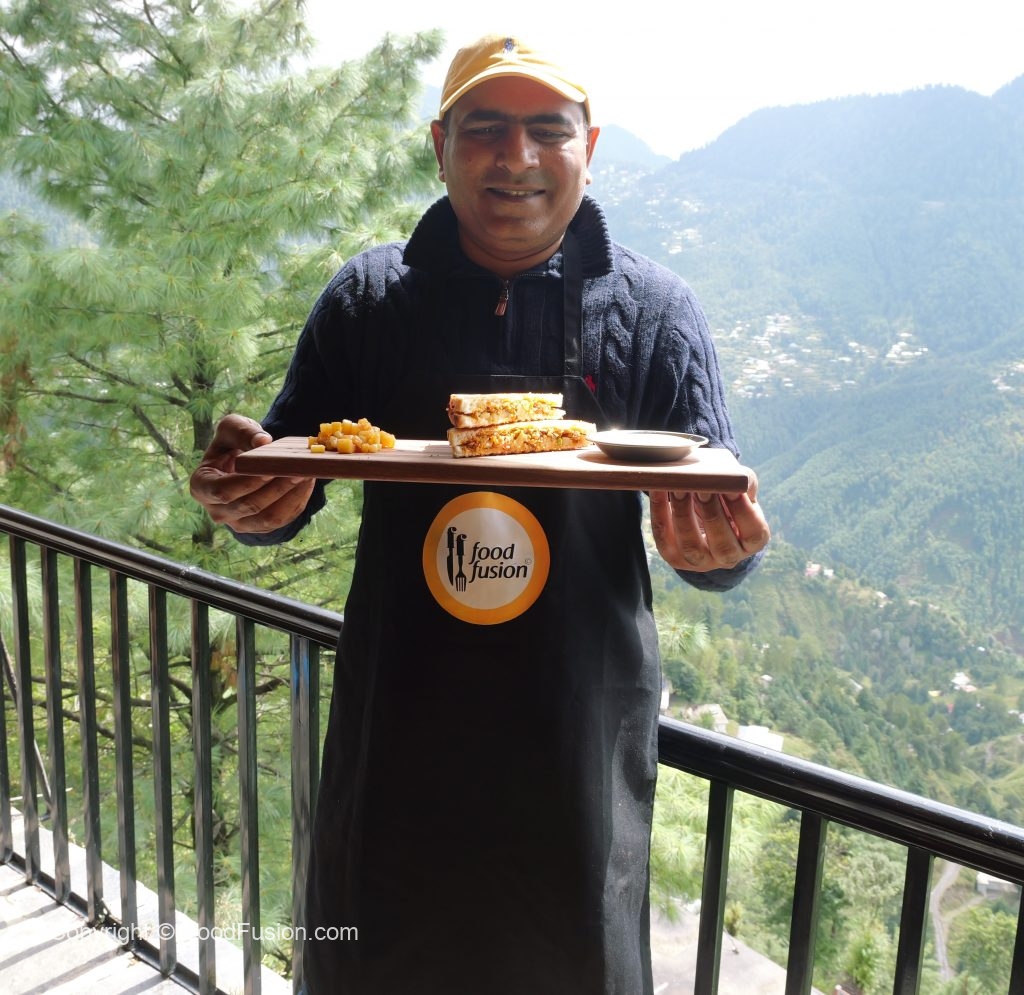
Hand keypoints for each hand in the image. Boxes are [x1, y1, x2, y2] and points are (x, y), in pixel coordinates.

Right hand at [189, 414, 315, 533]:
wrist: (242, 460)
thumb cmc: (232, 443)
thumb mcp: (232, 428)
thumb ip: (243, 432)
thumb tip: (263, 442)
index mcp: (201, 487)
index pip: (223, 492)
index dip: (248, 482)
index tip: (270, 469)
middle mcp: (217, 511)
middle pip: (250, 506)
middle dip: (277, 488)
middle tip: (299, 470)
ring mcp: (239, 523)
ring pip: (268, 518)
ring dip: (291, 497)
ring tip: (307, 475)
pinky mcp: (260, 527)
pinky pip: (282, 520)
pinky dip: (297, 502)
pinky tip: (307, 483)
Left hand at [649, 471, 769, 572]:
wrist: (703, 509)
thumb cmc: (727, 497)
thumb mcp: (741, 490)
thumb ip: (743, 482)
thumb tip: (731, 477)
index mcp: (752, 543)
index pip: (753, 534)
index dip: (743, 511)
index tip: (732, 488)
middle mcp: (728, 557)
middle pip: (723, 546)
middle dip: (712, 515)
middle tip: (703, 488)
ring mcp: (700, 561)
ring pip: (691, 546)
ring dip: (684, 515)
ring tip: (680, 488)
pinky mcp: (673, 556)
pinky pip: (663, 537)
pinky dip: (660, 512)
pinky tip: (658, 489)